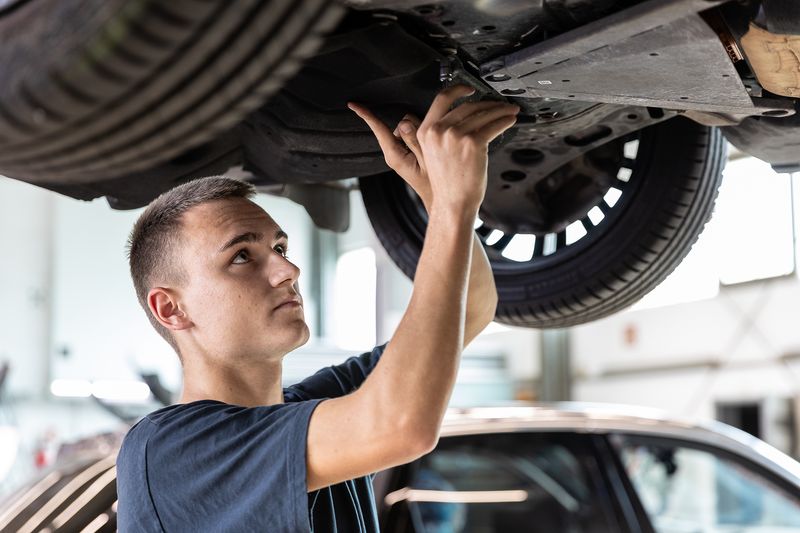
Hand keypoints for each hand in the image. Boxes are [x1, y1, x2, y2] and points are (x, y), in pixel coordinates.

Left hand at [346, 104, 431, 205]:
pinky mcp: (406, 150)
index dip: (366, 115)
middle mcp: (394, 152)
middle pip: (402, 123)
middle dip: (416, 126)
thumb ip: (415, 141)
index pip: (379, 130)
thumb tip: (404, 122)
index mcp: (394, 155)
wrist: (438, 196)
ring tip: (430, 150)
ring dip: (422, 132)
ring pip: (410, 126)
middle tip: (429, 145)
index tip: (352, 104)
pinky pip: (414, 133)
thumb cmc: (433, 183)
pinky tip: (428, 150)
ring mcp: (400, 150)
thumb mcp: (427, 162)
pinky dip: (422, 135)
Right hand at [348, 85, 518, 212]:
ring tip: (509, 111)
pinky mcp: (473, 143)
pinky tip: (509, 120)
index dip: (458, 89)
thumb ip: (444, 132)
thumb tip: (469, 115)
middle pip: (467, 105)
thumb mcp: (435, 153)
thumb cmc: (448, 183)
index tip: (471, 89)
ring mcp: (456, 136)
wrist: (453, 203)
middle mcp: (439, 130)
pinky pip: (493, 125)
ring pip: (482, 114)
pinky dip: (504, 121)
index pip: (442, 99)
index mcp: (426, 131)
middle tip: (500, 104)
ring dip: (500, 110)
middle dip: (487, 103)